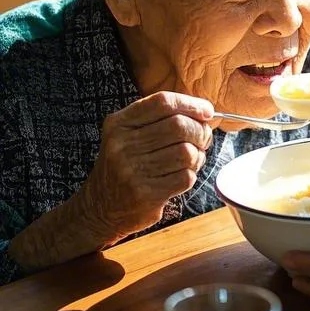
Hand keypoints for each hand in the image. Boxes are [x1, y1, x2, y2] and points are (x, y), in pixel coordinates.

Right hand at [80, 90, 213, 243]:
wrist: (100, 208)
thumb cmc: (125, 166)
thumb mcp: (129, 135)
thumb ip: (161, 119)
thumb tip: (205, 112)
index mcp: (119, 123)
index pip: (163, 102)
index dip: (191, 104)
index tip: (207, 111)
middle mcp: (122, 144)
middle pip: (179, 126)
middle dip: (200, 131)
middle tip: (204, 139)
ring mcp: (132, 170)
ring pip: (186, 152)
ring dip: (198, 156)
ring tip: (192, 160)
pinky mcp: (145, 194)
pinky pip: (185, 177)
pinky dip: (190, 176)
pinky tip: (181, 176)